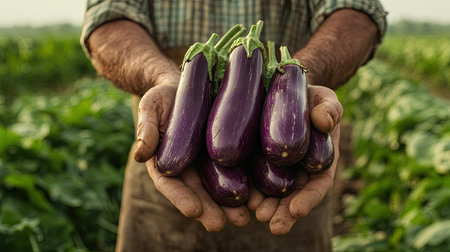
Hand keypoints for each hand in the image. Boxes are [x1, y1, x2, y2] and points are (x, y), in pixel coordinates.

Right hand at [134, 83, 249, 231]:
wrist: (190, 84)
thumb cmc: (164, 97)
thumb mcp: (151, 107)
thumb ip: (145, 129)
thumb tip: (139, 155)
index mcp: (166, 162)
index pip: (170, 185)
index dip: (180, 198)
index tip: (192, 211)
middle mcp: (189, 167)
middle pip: (198, 193)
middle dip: (208, 210)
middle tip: (220, 224)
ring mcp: (211, 162)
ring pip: (220, 187)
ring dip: (231, 205)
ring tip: (243, 218)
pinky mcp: (230, 153)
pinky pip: (240, 170)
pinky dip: (249, 184)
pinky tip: (259, 196)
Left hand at [247, 85, 342, 234]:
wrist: (281, 89)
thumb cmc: (308, 96)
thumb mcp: (324, 99)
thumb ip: (329, 109)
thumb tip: (323, 121)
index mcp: (318, 162)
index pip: (318, 185)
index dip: (309, 199)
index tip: (297, 210)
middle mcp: (296, 171)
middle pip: (292, 197)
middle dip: (283, 213)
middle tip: (270, 223)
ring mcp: (273, 168)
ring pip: (269, 193)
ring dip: (262, 206)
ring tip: (252, 214)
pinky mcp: (251, 161)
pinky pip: (247, 177)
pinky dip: (242, 189)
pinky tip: (232, 198)